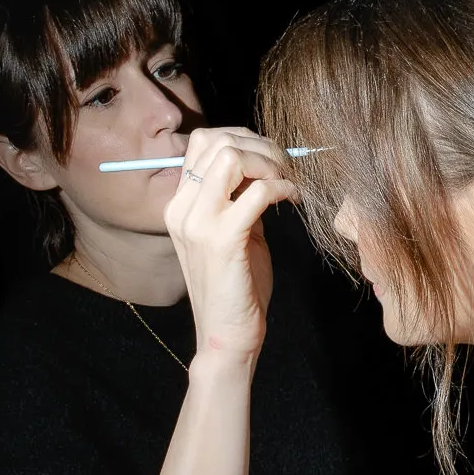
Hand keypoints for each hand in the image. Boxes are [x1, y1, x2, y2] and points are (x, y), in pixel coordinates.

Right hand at [165, 126, 297, 366]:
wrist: (226, 335)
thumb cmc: (236, 285)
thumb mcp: (233, 232)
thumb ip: (240, 198)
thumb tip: (266, 165)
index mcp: (180, 205)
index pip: (202, 142)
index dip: (242, 139)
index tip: (270, 159)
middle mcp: (182, 209)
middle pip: (216, 141)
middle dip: (260, 144)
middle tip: (286, 166)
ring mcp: (198, 224)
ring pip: (231, 157)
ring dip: (269, 161)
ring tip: (288, 181)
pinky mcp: (223, 240)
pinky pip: (257, 192)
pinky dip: (282, 187)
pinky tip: (293, 199)